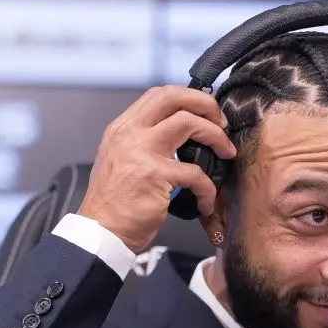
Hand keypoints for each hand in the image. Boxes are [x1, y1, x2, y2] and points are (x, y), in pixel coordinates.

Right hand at [77, 85, 235, 251]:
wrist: (101, 232)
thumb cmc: (113, 204)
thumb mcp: (121, 161)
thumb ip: (143, 144)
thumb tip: (176, 137)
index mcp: (123, 128)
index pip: (158, 95)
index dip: (188, 98)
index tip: (205, 112)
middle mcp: (130, 133)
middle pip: (173, 97)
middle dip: (206, 104)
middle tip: (221, 123)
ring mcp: (142, 151)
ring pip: (189, 123)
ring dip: (216, 136)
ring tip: (226, 153)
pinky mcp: (155, 175)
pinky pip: (195, 173)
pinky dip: (207, 189)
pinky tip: (206, 201)